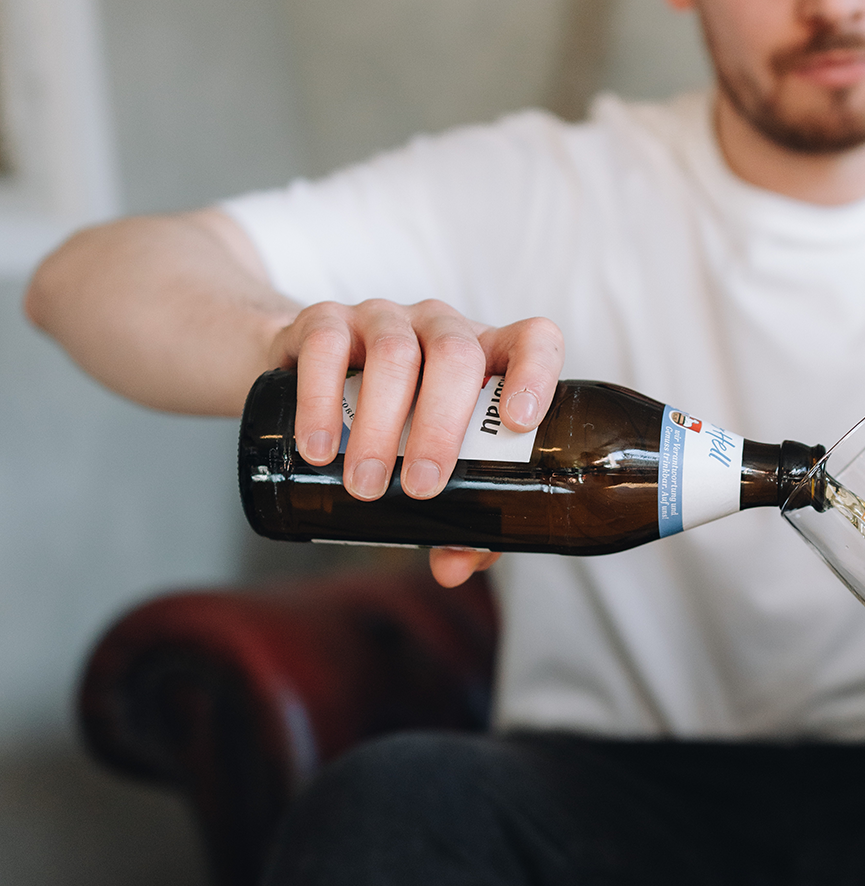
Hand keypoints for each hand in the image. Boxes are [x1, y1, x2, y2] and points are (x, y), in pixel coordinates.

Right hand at [266, 300, 563, 587]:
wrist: (307, 374)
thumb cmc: (400, 423)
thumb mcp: (436, 462)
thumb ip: (462, 515)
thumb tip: (455, 567)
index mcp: (488, 355)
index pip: (533, 339)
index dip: (536, 372)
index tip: (519, 422)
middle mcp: (441, 327)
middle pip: (457, 354)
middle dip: (442, 424)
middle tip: (423, 487)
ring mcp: (385, 318)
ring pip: (394, 354)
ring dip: (382, 425)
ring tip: (367, 486)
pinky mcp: (325, 322)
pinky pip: (326, 350)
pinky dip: (321, 402)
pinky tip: (320, 449)